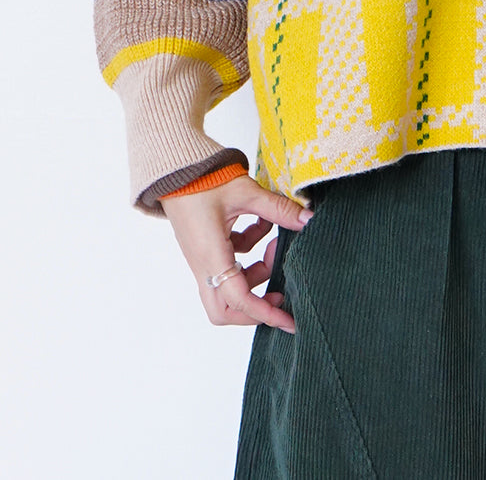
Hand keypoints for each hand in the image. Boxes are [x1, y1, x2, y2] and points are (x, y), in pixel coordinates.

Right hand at [161, 174, 312, 332]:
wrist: (174, 166)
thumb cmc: (202, 179)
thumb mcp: (246, 192)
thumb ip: (278, 209)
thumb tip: (309, 219)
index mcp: (211, 256)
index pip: (238, 300)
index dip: (265, 313)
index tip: (288, 320)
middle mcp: (203, 264)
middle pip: (224, 309)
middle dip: (255, 307)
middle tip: (280, 292)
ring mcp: (202, 257)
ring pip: (228, 287)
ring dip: (256, 274)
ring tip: (276, 246)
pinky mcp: (205, 247)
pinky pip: (228, 264)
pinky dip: (248, 252)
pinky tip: (262, 226)